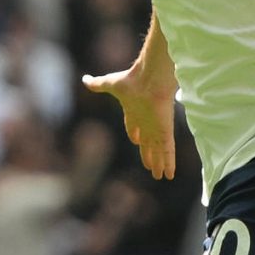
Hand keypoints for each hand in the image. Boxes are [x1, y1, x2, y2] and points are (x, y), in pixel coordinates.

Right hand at [82, 58, 177, 180]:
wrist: (149, 78)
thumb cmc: (130, 81)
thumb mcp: (110, 84)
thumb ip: (98, 84)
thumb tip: (84, 79)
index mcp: (134, 111)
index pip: (134, 126)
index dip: (136, 134)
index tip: (137, 141)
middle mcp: (146, 121)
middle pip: (147, 142)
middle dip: (148, 154)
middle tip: (149, 166)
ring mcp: (156, 128)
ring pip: (158, 150)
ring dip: (158, 163)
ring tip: (160, 176)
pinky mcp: (165, 132)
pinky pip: (167, 151)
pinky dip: (169, 163)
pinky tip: (169, 175)